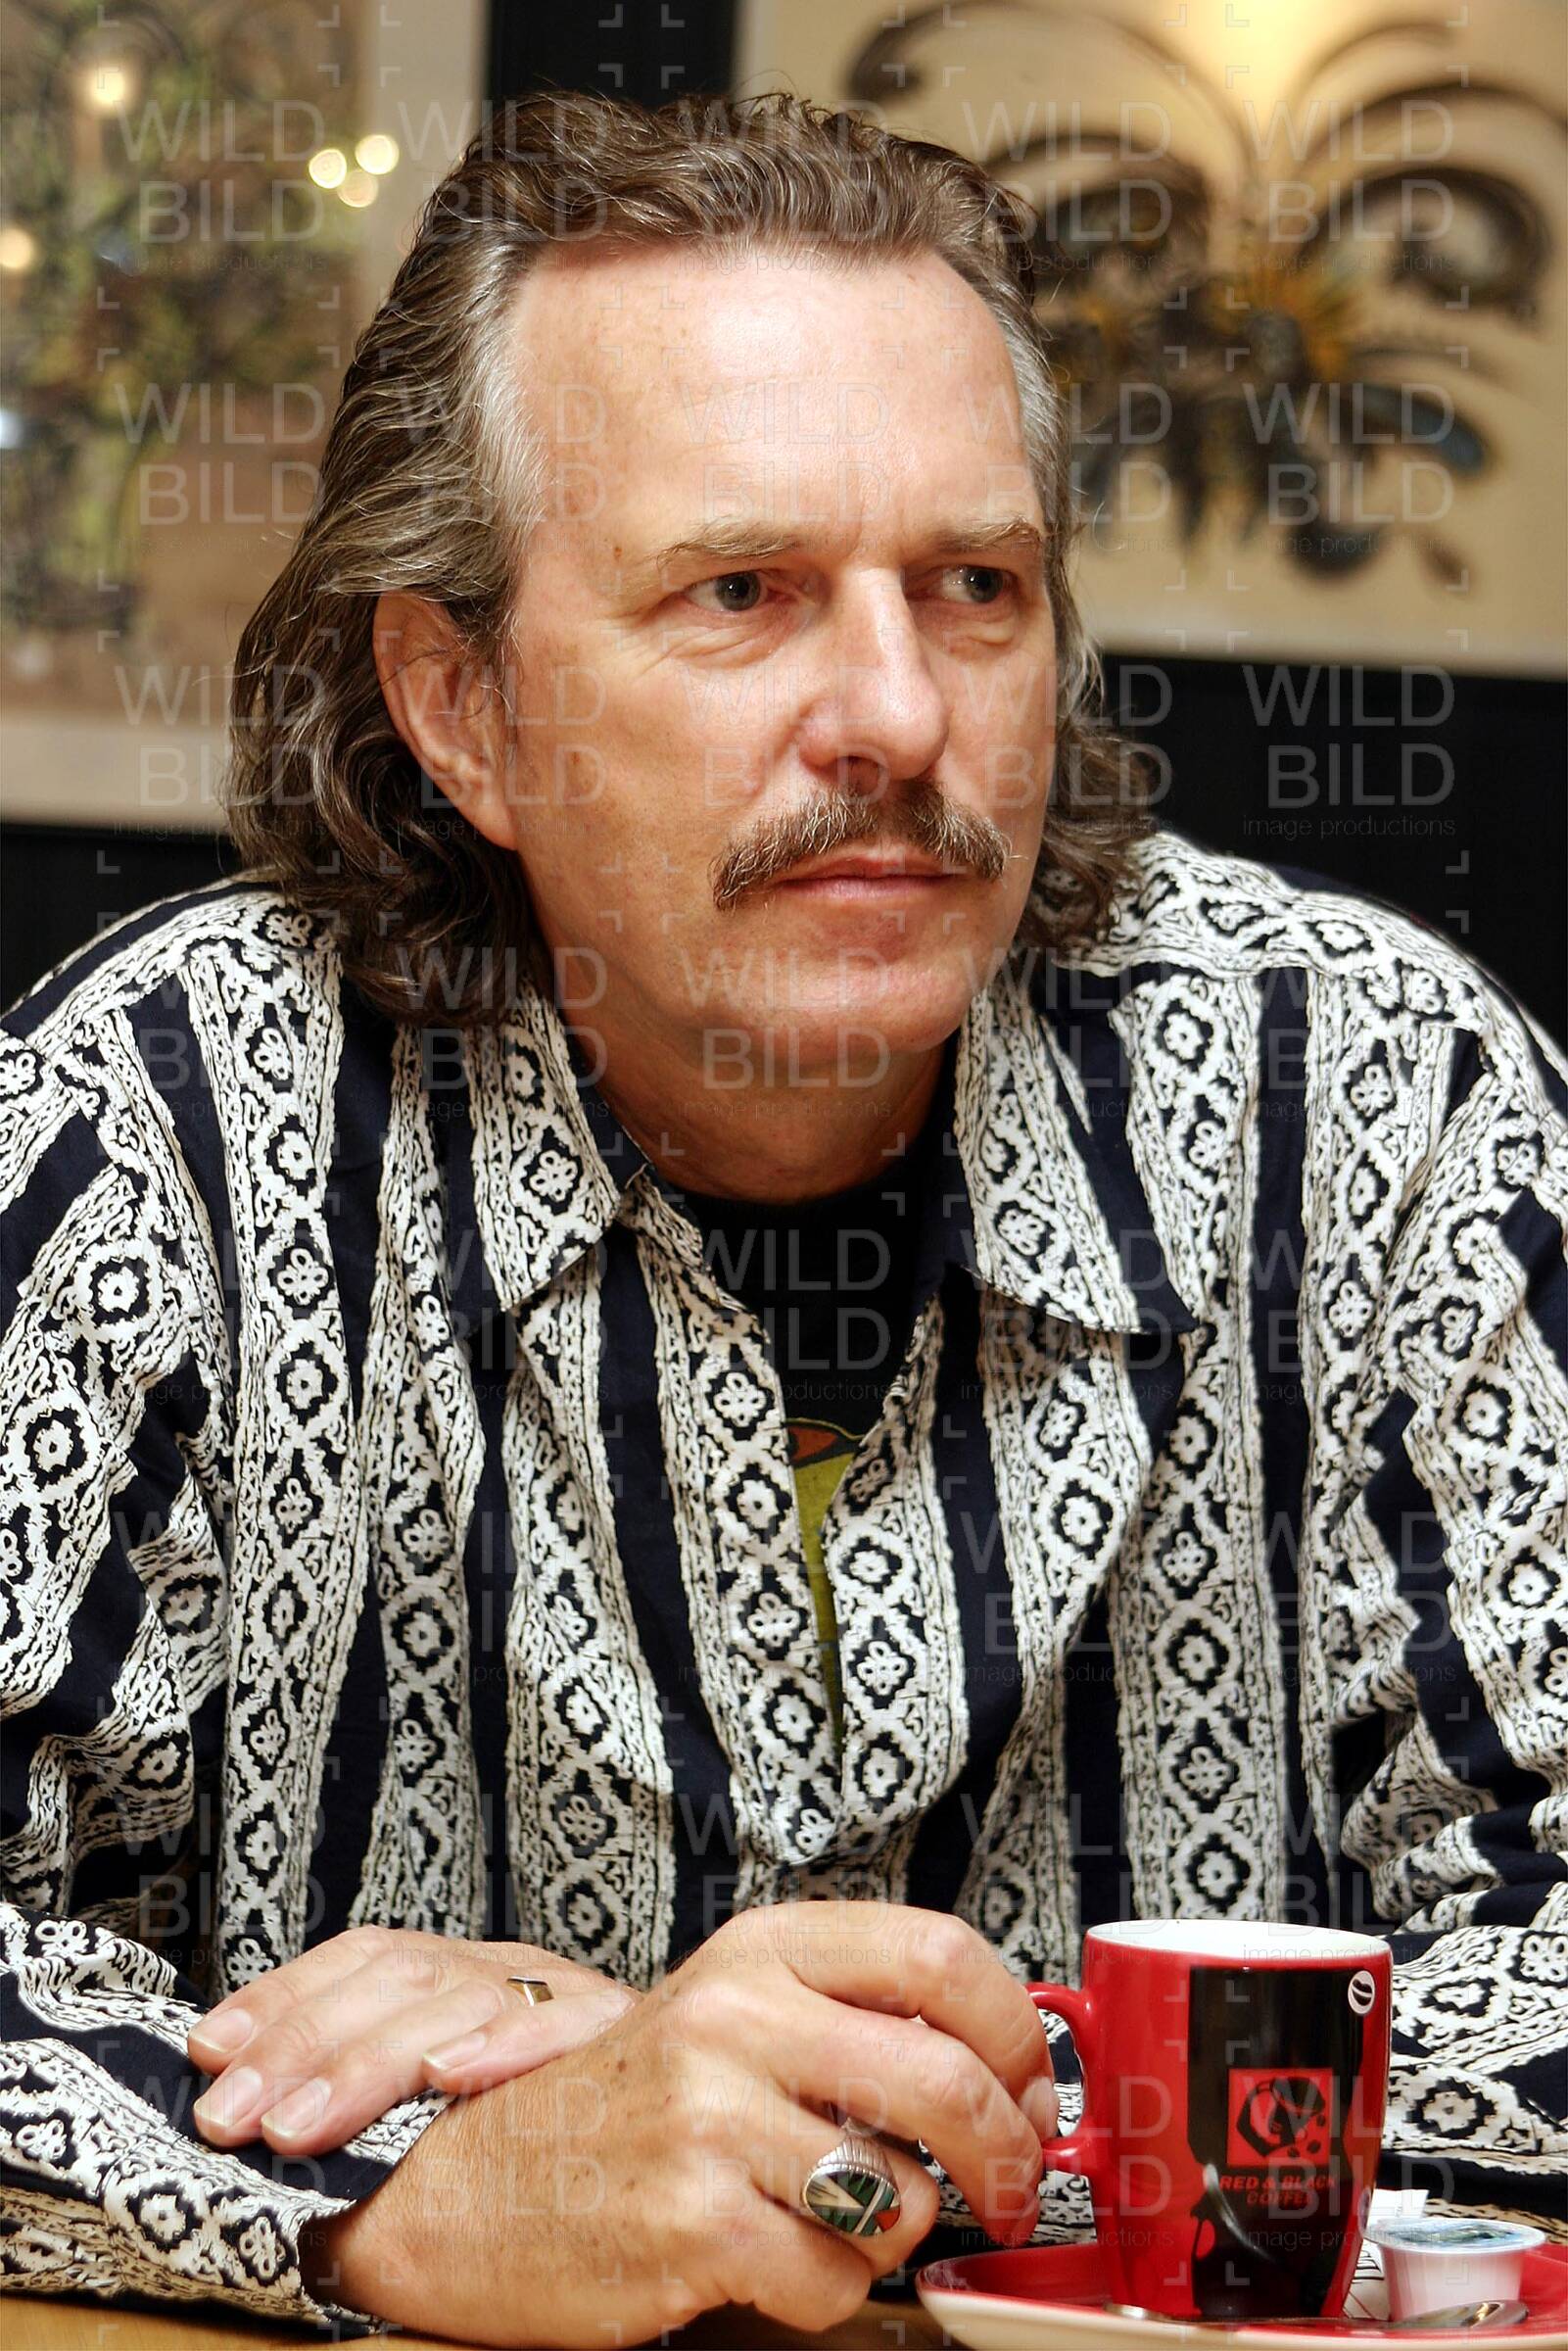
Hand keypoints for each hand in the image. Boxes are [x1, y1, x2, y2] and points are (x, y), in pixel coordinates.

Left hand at [187, 1925, 634, 2155]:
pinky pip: (564, 2026)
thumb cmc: (561, 2120)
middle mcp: (510, 1967)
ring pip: (457, 1998)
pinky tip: (450, 2077)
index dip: (282, 1995)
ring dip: (368, 2061)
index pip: (364, 1954)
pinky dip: (505, 2046)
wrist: (702, 2110)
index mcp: (466, 1970)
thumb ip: (386, 2080)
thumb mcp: (467, 2084)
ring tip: (301, 2122)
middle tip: (233, 2115)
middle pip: (397, 1976)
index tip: (206, 2050)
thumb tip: (254, 2096)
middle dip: (300, 2044)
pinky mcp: (622, 2031)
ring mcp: (564, 1993)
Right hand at [304, 1900, 1058, 2346]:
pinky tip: (777, 2262)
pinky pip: (837, 2279)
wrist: (468, 2186)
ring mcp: (709, 2120)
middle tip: (1006, 2186)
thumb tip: (1010, 2062)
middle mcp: (735, 2018)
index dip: (1015, 2032)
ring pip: (901, 2195)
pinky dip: (830, 2291)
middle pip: (946, 2079)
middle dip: (1006, 2154)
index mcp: (759, 1949)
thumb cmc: (625, 2106)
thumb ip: (849, 2016)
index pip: (939, 1956)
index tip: (1031, 2085)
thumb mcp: (733, 2014)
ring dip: (897, 2232)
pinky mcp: (692, 2225)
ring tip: (836, 2220)